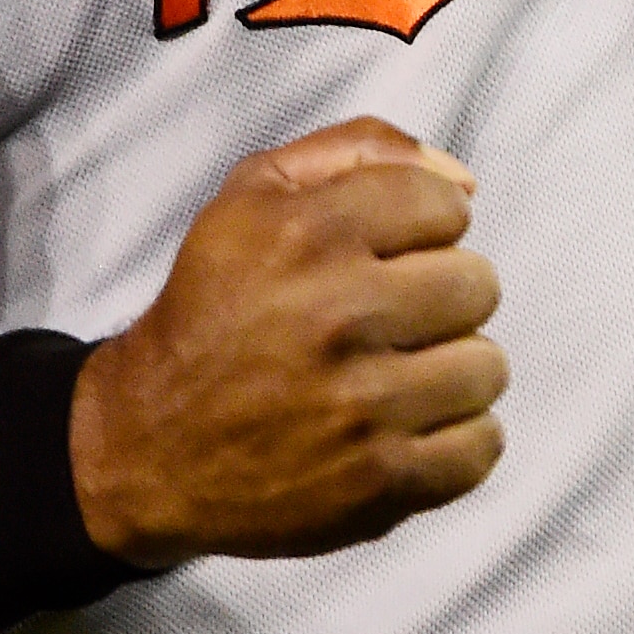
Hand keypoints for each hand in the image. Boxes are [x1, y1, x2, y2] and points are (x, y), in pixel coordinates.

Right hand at [69, 117, 508, 566]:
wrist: (145, 443)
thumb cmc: (211, 307)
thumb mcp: (253, 194)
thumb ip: (362, 150)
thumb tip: (467, 181)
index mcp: (308, 235)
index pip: (447, 207)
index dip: (422, 229)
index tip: (384, 257)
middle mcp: (338, 316)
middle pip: (478, 285)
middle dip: (440, 298)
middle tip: (388, 322)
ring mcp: (361, 407)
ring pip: (487, 368)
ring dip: (451, 373)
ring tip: (396, 377)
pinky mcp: (376, 483)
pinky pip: (481, 447)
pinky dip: (455, 442)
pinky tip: (405, 430)